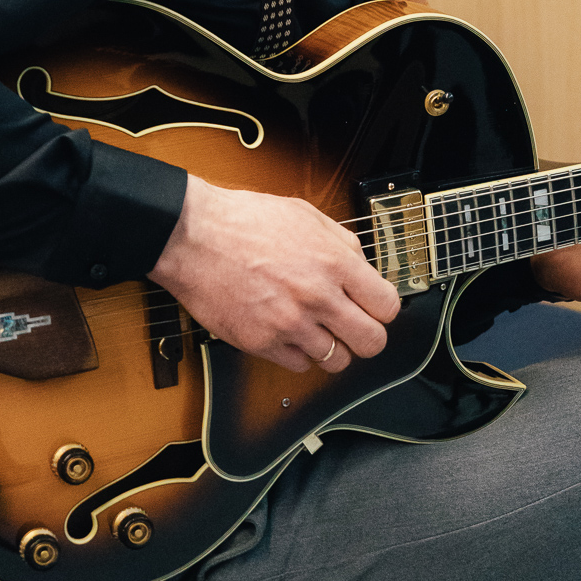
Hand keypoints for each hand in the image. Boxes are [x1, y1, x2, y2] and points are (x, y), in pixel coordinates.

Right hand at [149, 175, 400, 373]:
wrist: (193, 237)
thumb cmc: (245, 221)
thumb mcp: (306, 215)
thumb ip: (342, 242)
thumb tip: (363, 266)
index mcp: (334, 262)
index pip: (387, 306)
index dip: (384, 308)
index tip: (375, 307)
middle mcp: (317, 297)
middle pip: (372, 343)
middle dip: (367, 336)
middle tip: (355, 328)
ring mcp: (289, 324)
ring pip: (336, 361)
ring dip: (331, 347)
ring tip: (317, 329)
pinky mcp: (261, 343)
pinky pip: (298, 366)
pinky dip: (298, 354)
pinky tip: (289, 333)